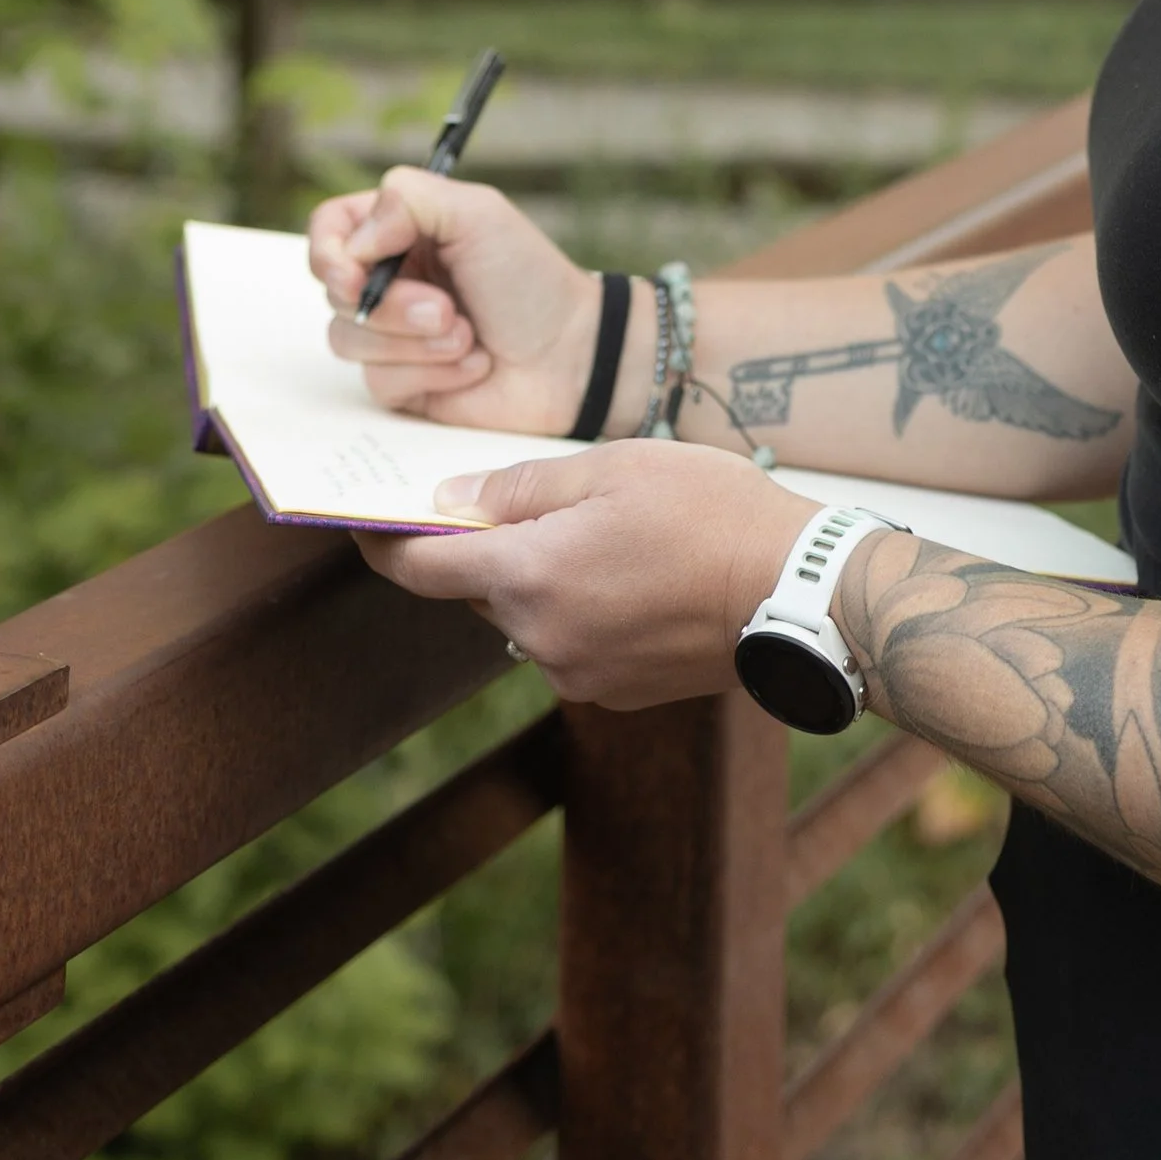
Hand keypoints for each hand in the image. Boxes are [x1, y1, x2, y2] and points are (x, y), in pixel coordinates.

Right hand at [306, 170, 610, 434]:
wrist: (572, 355)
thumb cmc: (530, 279)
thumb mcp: (478, 214)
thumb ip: (407, 201)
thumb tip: (352, 243)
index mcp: (402, 230)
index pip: (329, 229)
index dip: (328, 252)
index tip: (353, 273)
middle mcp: (391, 279)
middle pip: (335, 290)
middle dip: (392, 306)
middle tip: (446, 309)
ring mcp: (394, 334)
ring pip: (349, 340)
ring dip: (415, 342)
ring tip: (468, 335)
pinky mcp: (405, 382)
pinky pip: (381, 381)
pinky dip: (432, 372)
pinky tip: (475, 364)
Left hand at [359, 439, 816, 707]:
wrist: (796, 594)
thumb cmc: (710, 514)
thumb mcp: (615, 467)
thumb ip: (522, 487)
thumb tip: (453, 500)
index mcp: (529, 576)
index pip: (420, 567)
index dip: (384, 542)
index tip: (364, 521)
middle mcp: (540, 638)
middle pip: (480, 590)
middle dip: (492, 547)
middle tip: (538, 500)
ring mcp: (578, 674)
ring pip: (528, 616)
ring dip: (544, 578)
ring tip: (612, 535)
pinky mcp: (615, 692)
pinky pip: (571, 643)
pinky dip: (582, 609)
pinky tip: (637, 576)